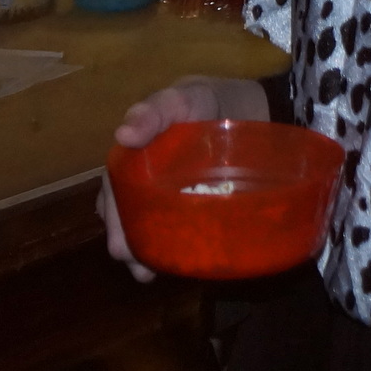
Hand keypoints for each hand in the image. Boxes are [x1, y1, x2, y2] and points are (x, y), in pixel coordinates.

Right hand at [97, 76, 268, 281]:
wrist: (256, 108)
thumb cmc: (210, 100)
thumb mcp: (184, 97)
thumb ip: (155, 110)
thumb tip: (121, 134)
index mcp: (137, 156)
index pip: (114, 190)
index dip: (113, 218)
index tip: (119, 243)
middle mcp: (149, 179)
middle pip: (126, 215)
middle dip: (125, 242)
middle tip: (138, 266)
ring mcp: (173, 194)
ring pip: (147, 226)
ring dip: (143, 251)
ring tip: (149, 273)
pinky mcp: (199, 205)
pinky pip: (180, 229)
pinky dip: (174, 246)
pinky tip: (179, 261)